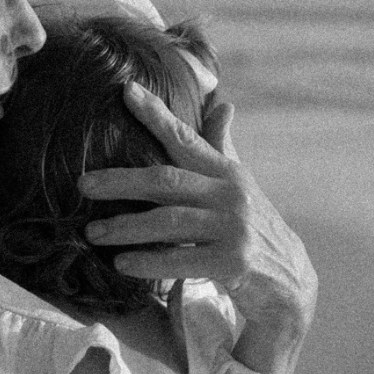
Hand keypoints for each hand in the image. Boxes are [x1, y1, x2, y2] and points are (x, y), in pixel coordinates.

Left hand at [80, 84, 317, 338]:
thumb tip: (223, 104)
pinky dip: (149, 262)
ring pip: (169, 221)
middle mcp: (232, 195)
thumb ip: (222, 149)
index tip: (126, 91)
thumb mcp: (241, 187)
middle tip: (82, 184)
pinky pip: (181, 260)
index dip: (156, 114)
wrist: (290, 281)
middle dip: (121, 181)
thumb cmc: (254, 229)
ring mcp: (234, 228)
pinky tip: (123, 264)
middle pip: (166, 181)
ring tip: (92, 233)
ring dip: (126, 227)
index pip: (186, 138)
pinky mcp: (234, 263)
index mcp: (228, 173)